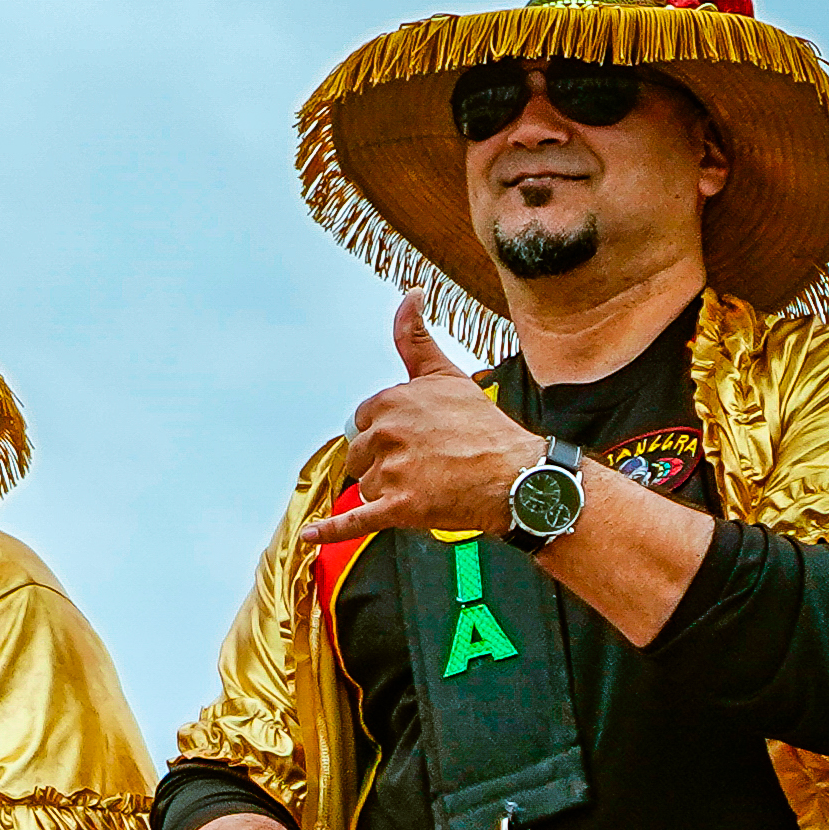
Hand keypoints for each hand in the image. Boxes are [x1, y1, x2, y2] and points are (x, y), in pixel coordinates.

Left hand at [302, 297, 528, 550]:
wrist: (517, 475)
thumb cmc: (484, 428)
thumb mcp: (446, 375)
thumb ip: (416, 339)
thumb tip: (410, 294)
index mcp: (391, 401)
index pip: (363, 422)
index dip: (388, 433)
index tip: (416, 438)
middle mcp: (387, 433)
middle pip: (360, 455)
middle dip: (385, 462)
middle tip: (427, 463)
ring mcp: (391, 471)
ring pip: (367, 485)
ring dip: (389, 490)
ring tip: (429, 484)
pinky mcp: (398, 507)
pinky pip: (355, 520)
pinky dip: (332, 530)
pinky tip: (311, 535)